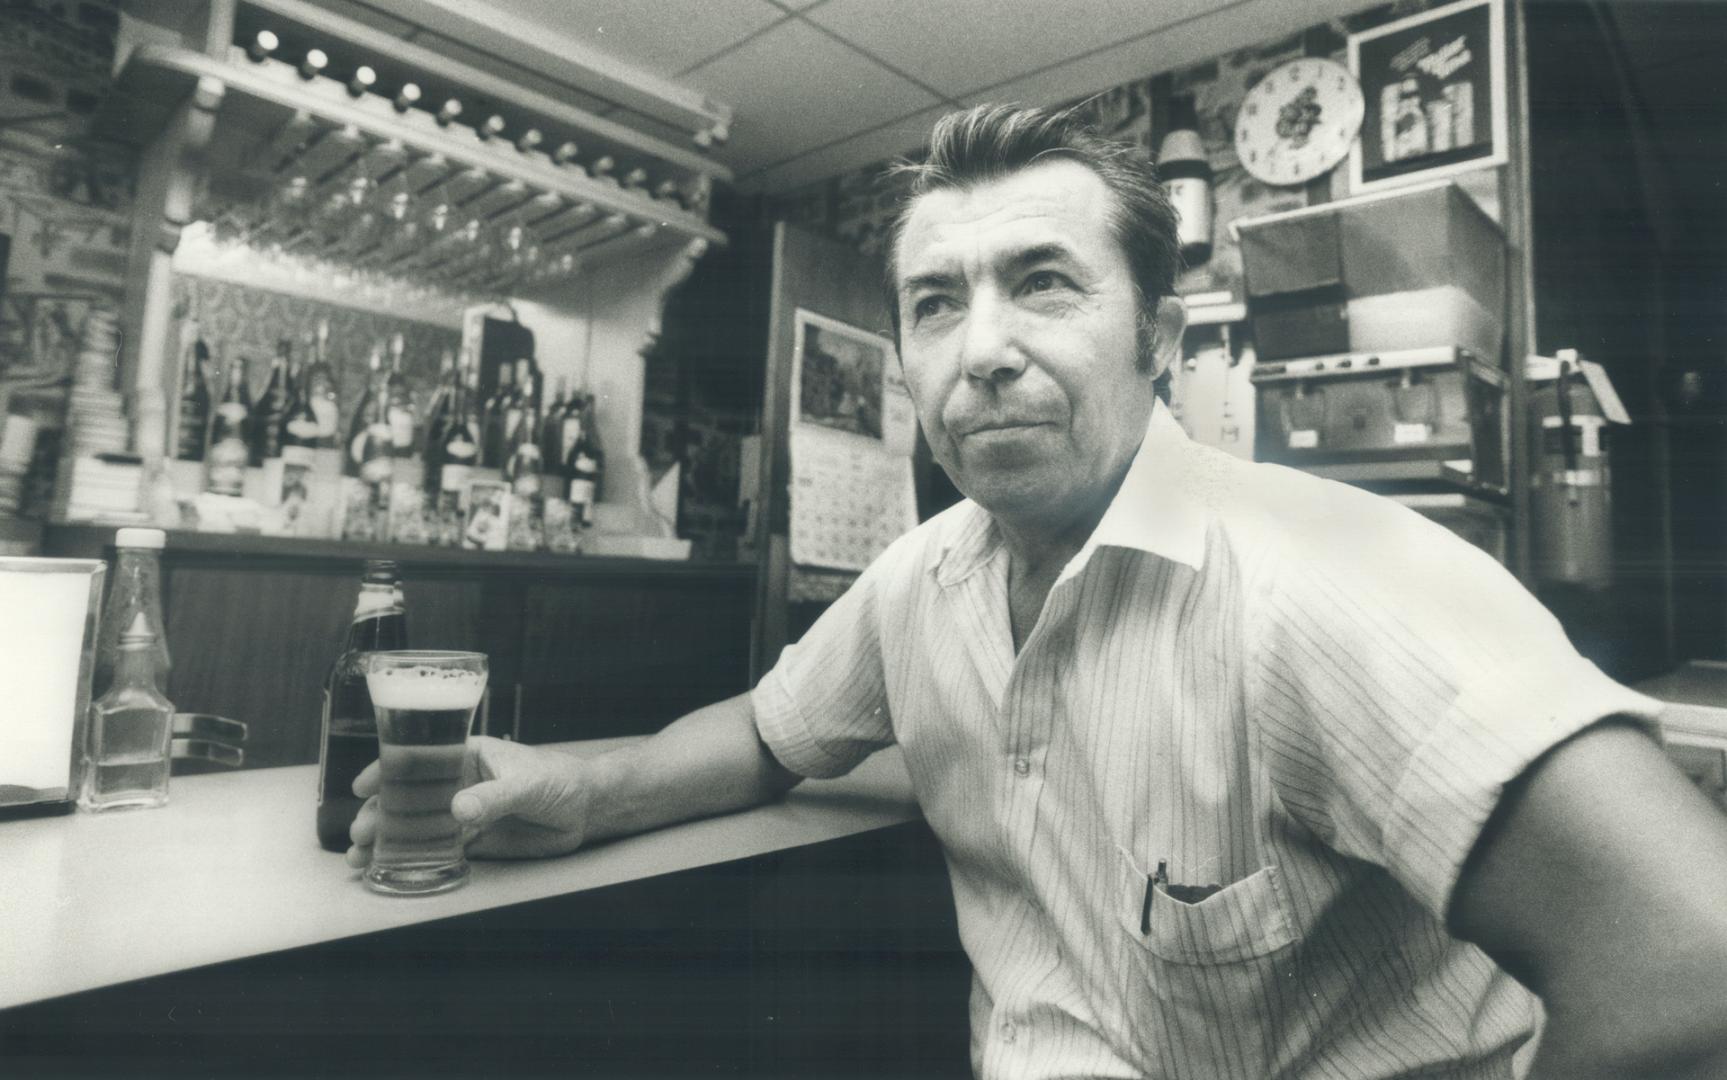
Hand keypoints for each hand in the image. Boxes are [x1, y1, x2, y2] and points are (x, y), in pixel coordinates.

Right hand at [344, 736, 594, 868]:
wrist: (587, 809)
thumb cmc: (560, 780)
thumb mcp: (527, 783)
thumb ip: (494, 797)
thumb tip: (458, 810)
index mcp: (469, 755)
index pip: (420, 759)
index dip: (387, 771)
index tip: (361, 787)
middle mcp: (460, 782)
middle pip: (411, 797)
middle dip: (381, 814)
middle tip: (359, 835)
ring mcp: (465, 811)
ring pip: (418, 825)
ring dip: (389, 840)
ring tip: (361, 858)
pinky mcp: (475, 839)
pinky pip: (438, 848)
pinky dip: (415, 857)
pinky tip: (392, 867)